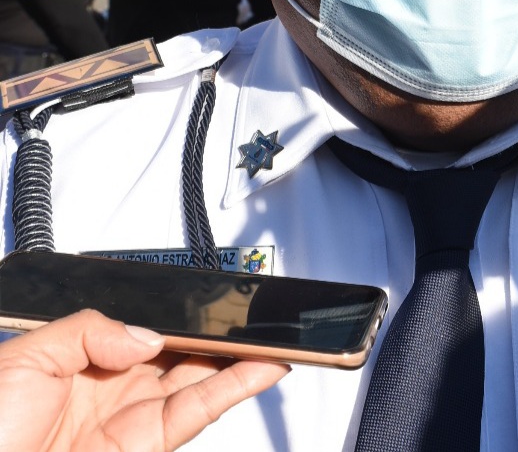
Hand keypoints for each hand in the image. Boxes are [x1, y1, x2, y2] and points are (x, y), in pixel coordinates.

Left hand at [0, 309, 287, 451]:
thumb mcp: (26, 355)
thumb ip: (91, 331)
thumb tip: (148, 334)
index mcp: (81, 360)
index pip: (145, 328)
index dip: (183, 314)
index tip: (215, 298)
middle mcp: (111, 388)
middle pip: (181, 353)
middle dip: (221, 333)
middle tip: (256, 315)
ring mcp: (129, 421)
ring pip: (199, 381)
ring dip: (240, 359)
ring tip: (273, 337)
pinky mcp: (144, 448)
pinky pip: (196, 412)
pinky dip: (234, 390)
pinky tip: (258, 369)